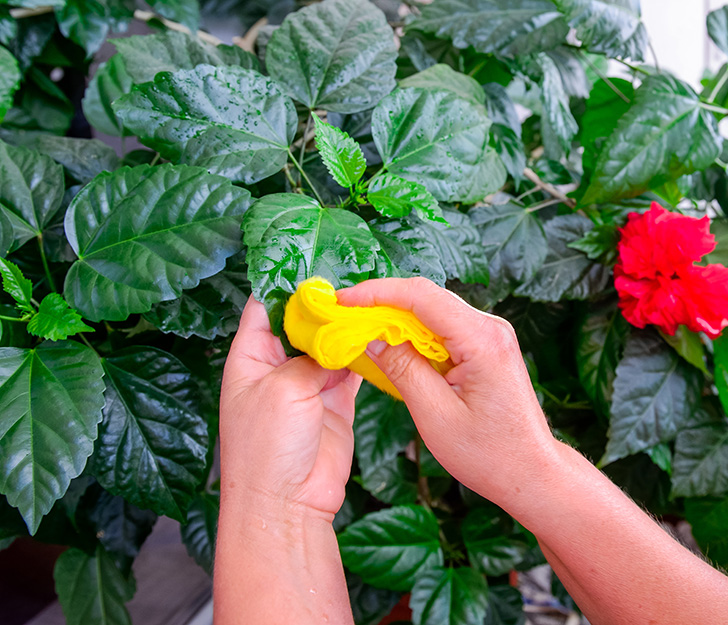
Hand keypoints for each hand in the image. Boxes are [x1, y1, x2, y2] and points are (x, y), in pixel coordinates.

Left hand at [219, 297, 361, 517]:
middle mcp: (276, 367)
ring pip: (331, 343)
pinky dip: (366, 353)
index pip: (264, 306)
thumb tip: (337, 332)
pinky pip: (352, 368)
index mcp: (249, 357)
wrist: (289, 502)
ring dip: (349, 327)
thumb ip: (311, 354)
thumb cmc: (267, 447)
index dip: (286, 283)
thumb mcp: (282, 388)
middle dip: (326, 303)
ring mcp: (307, 384)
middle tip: (355, 277)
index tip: (314, 259)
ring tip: (373, 300)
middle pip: (303, 322)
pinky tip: (381, 334)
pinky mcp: (334, 401)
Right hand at [336, 278, 561, 511]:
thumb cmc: (490, 453)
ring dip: (395, 319)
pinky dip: (413, 334)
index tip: (341, 300)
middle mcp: (490, 328)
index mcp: (482, 339)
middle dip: (380, 303)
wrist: (530, 471)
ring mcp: (490, 336)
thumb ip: (403, 370)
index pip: (422, 295)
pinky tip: (389, 348)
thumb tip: (373, 338)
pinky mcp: (486, 348)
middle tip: (341, 316)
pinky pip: (443, 329)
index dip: (376, 292)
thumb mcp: (435, 415)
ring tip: (357, 330)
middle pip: (427, 298)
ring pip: (433, 312)